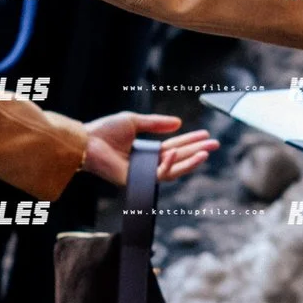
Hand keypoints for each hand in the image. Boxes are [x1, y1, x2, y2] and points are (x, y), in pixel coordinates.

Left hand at [83, 112, 217, 185]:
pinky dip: (168, 165)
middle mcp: (148, 163)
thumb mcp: (134, 121)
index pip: (174, 147)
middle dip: (197, 152)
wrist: (87, 141)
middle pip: (178, 159)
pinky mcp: (137, 181)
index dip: (190, 141)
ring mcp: (143, 173)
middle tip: (215, 145)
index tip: (206, 135)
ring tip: (205, 154)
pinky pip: (159, 175)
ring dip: (190, 163)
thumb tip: (179, 123)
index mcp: (147, 150)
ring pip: (173, 171)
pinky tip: (175, 153)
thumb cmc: (105, 131)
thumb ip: (156, 123)